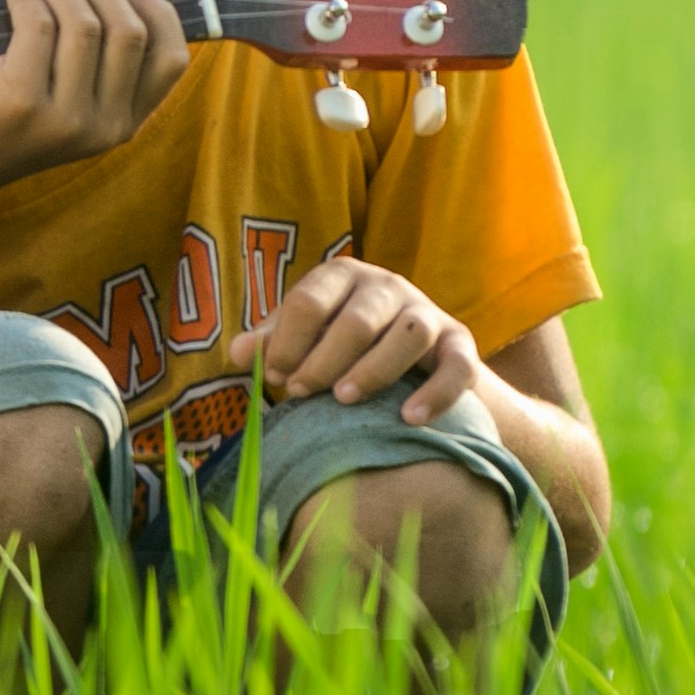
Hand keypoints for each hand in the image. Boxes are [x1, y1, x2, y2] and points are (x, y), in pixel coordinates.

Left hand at [0, 0, 187, 210]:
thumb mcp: (68, 101)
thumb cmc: (5, 118)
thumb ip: (98, 62)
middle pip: (129, 33)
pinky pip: (39, 27)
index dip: (159, 13)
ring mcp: (66, 118)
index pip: (170, 61)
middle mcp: (104, 127)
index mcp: (124, 124)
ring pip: (85, 25)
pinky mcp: (22, 100)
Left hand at [226, 253, 486, 422]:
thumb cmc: (341, 343)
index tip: (274, 376)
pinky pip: (457, 366)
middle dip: (324, 359)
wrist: (415, 359)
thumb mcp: (304, 337)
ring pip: (408, 333)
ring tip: (343, 399)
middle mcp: (387, 286)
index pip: (310, 301)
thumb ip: (271, 343)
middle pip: (358, 320)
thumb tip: (234, 353)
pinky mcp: (460, 344)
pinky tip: (409, 419)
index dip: (287, 341)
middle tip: (299, 393)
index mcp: (342, 275)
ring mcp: (428, 313)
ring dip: (374, 369)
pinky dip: (436, 393)